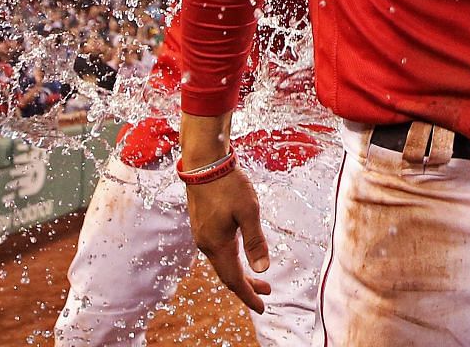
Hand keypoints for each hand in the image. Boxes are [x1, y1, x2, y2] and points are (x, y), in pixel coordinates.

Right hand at [185, 167, 272, 313]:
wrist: (204, 163)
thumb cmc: (228, 184)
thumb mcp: (248, 212)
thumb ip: (255, 241)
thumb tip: (262, 270)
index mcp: (217, 245)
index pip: (234, 279)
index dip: (248, 295)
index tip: (262, 307)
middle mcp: (206, 244)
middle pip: (227, 273)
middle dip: (247, 286)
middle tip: (266, 293)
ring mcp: (202, 234)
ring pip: (222, 262)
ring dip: (239, 272)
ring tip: (257, 278)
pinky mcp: (202, 224)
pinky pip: (217, 250)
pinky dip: (231, 259)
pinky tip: (240, 253)